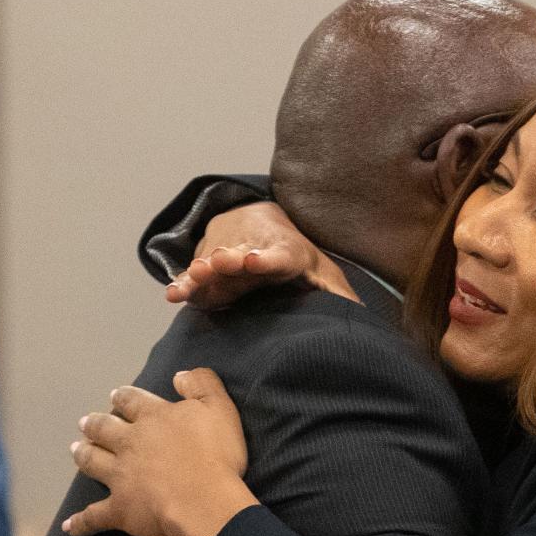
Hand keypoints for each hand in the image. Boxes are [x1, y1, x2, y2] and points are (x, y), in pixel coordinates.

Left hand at [65, 369, 257, 535]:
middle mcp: (130, 443)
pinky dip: (81, 522)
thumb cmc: (217, 455)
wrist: (204, 501)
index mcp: (154, 418)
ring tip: (76, 450)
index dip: (123, 398)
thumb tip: (179, 375)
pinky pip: (94, 517)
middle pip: (104, 429)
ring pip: (93, 462)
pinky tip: (68, 526)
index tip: (115, 396)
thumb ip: (202, 385)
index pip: (132, 401)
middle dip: (95, 424)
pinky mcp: (119, 509)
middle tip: (86, 423)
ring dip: (83, 455)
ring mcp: (120, 477)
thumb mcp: (220, 409)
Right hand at [166, 201, 358, 308]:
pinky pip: (196, 271)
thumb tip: (361, 312)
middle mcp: (253, 246)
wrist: (264, 223)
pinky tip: (173, 295)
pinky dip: (185, 281)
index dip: (266, 259)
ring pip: (213, 261)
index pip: (277, 255)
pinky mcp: (210, 256)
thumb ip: (336, 292)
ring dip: (200, 271)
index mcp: (284, 253)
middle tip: (216, 264)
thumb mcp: (320, 273)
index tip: (254, 261)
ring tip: (189, 281)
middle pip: (239, 254)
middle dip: (227, 259)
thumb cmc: (296, 259)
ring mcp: (229, 249)